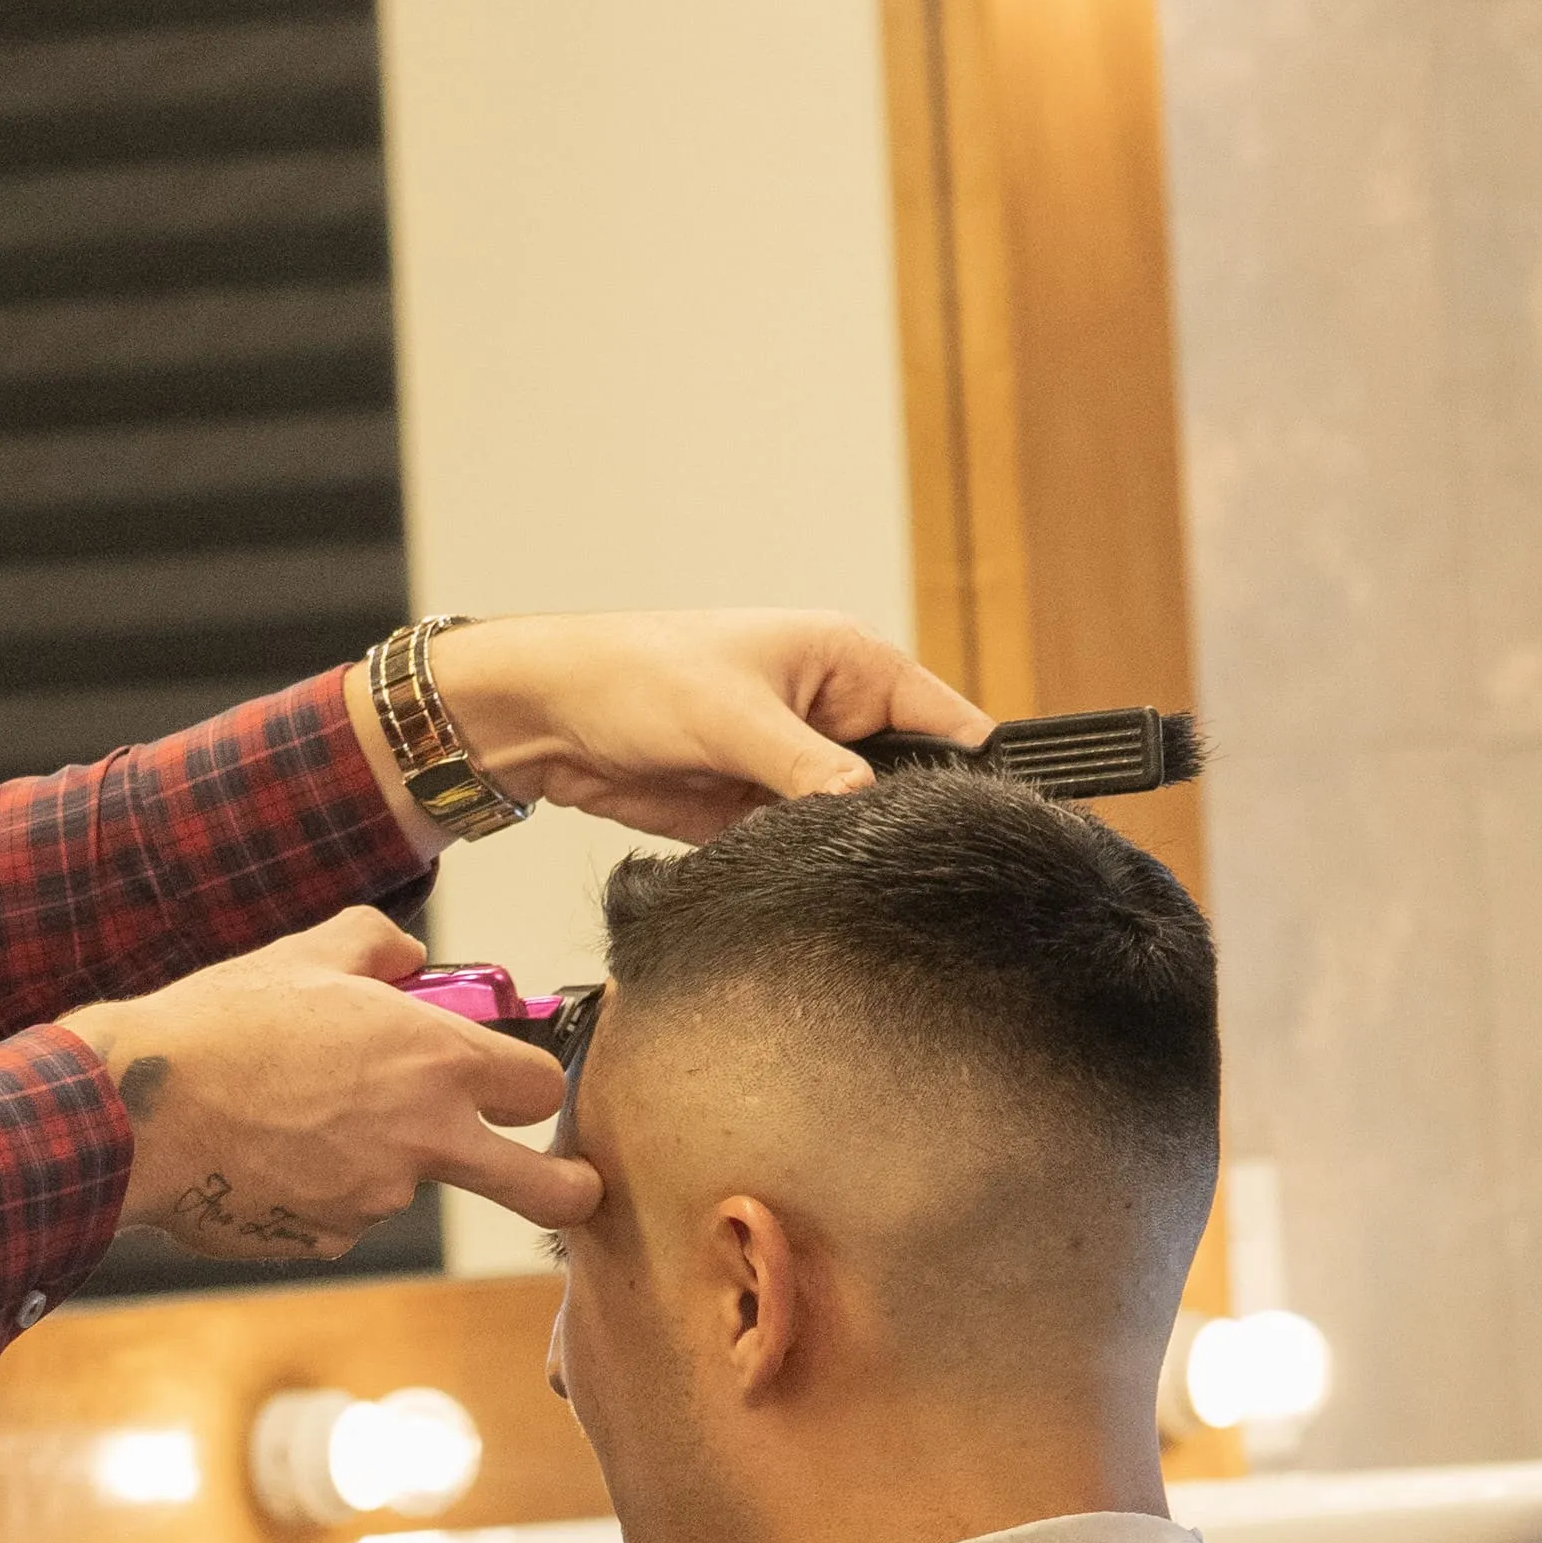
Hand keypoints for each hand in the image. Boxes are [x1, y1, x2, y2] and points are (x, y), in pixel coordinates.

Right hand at [63, 905, 583, 1267]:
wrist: (143, 1110)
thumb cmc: (224, 1025)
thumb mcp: (309, 953)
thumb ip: (378, 945)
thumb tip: (408, 956)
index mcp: (437, 1060)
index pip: (539, 1084)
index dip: (532, 1084)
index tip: (525, 1089)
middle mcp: (425, 1139)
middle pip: (537, 1184)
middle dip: (566, 1189)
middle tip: (576, 1191)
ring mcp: (379, 1199)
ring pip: (404, 1184)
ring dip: (375, 1161)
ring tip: (293, 1116)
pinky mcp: (328, 1238)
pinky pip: (341, 1215)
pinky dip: (317, 1191)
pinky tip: (264, 1154)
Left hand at [356, 614, 994, 852]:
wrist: (548, 717)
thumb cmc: (637, 675)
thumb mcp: (735, 718)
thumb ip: (811, 770)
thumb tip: (870, 811)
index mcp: (851, 664)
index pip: (947, 720)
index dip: (975, 772)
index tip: (993, 827)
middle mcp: (835, 715)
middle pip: (908, 783)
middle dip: (901, 824)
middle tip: (904, 868)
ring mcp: (798, 768)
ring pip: (853, 827)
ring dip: (843, 851)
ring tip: (835, 872)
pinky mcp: (757, 812)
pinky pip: (801, 850)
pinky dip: (796, 867)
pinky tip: (789, 879)